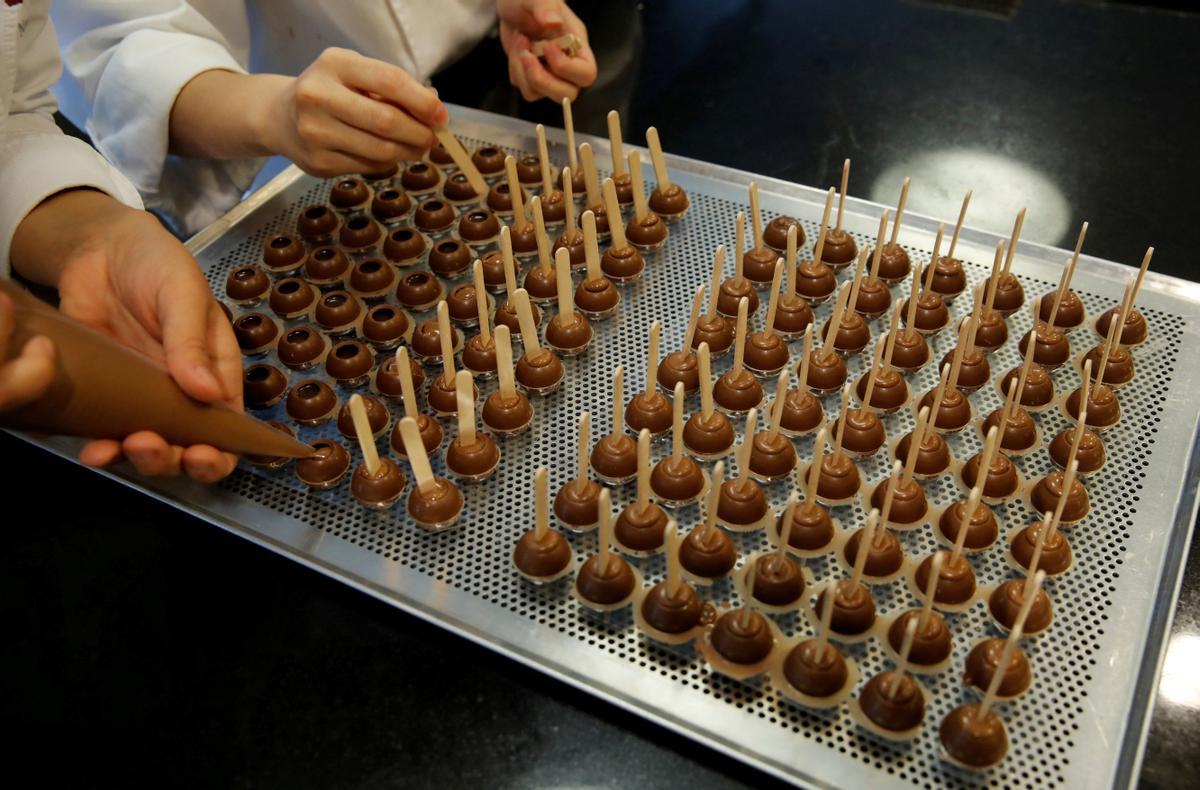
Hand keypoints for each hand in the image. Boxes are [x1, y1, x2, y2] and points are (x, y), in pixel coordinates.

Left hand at [10, 190, 241, 481]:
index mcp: (216, 371)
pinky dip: (101, 448)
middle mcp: (184, 392)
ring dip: (139, 459)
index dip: (221, 453)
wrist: (98, 249)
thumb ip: (192, 340)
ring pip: (150, 447)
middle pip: (188, 447)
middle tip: (150, 444)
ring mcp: (143, 396)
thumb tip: (206, 392)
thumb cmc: (156, 263)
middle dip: (173, 460)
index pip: (228, 428)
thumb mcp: (182, 292)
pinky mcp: (107, 394)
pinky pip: (107, 431)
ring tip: (120, 446)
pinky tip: (92, 449)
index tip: (201, 455)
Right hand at [260, 48, 447, 176]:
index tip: (440, 115)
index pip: (390, 81)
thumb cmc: (330, 91)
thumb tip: (434, 112)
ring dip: (407, 152)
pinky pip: (368, 167)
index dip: (422, 102)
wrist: (279, 116)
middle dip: (419, 133)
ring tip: (415, 147)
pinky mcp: (318, 162)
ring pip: (381, 151)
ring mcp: (315, 132)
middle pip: (387, 121)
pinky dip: (386, 163)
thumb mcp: (354, 74)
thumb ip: (391, 88)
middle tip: (432, 138)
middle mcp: (318, 96)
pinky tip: (386, 153)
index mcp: (334, 64)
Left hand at [498, 0, 596, 101]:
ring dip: (522, 71)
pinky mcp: (532, 78)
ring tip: (519, 42)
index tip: (546, 47)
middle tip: (526, 55)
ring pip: (540, 93)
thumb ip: (546, 7)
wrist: (513, 5)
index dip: (566, 68)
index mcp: (578, 46)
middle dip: (541, 79)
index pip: (586, 73)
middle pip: (567, 94)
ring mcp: (549, 74)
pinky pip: (524, 88)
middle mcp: (567, 65)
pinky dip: (515, 70)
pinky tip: (516, 49)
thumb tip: (553, 21)